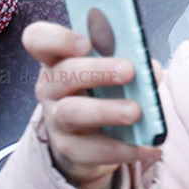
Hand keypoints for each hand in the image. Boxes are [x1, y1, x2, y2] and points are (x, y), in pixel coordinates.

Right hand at [22, 16, 162, 188]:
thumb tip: (151, 69)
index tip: (87, 43)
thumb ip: (130, 61)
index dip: (58, 39)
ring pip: (72, 112)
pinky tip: (148, 146)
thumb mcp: (111, 69)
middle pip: (63, 74)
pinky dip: (124, 148)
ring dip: (106, 110)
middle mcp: (49, 86)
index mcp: (57, 58)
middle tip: (128, 71)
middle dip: (96, 70)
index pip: (38, 39)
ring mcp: (55, 119)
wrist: (90, 138)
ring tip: (136, 112)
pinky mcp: (69, 149)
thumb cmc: (102, 90)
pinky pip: (92, 150)